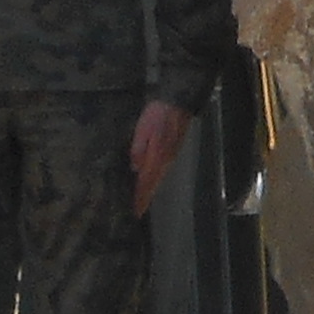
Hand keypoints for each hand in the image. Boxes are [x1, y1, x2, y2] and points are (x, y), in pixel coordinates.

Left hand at [129, 99, 190, 216]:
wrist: (178, 102)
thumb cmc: (158, 114)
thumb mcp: (143, 129)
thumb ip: (139, 148)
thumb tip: (135, 168)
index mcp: (157, 155)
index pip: (147, 182)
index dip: (141, 197)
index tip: (136, 211)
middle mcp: (165, 160)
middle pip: (154, 183)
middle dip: (145, 197)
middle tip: (137, 211)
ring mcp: (170, 156)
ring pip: (158, 178)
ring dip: (150, 189)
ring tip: (141, 199)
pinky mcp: (172, 151)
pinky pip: (162, 170)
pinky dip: (155, 179)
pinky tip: (150, 180)